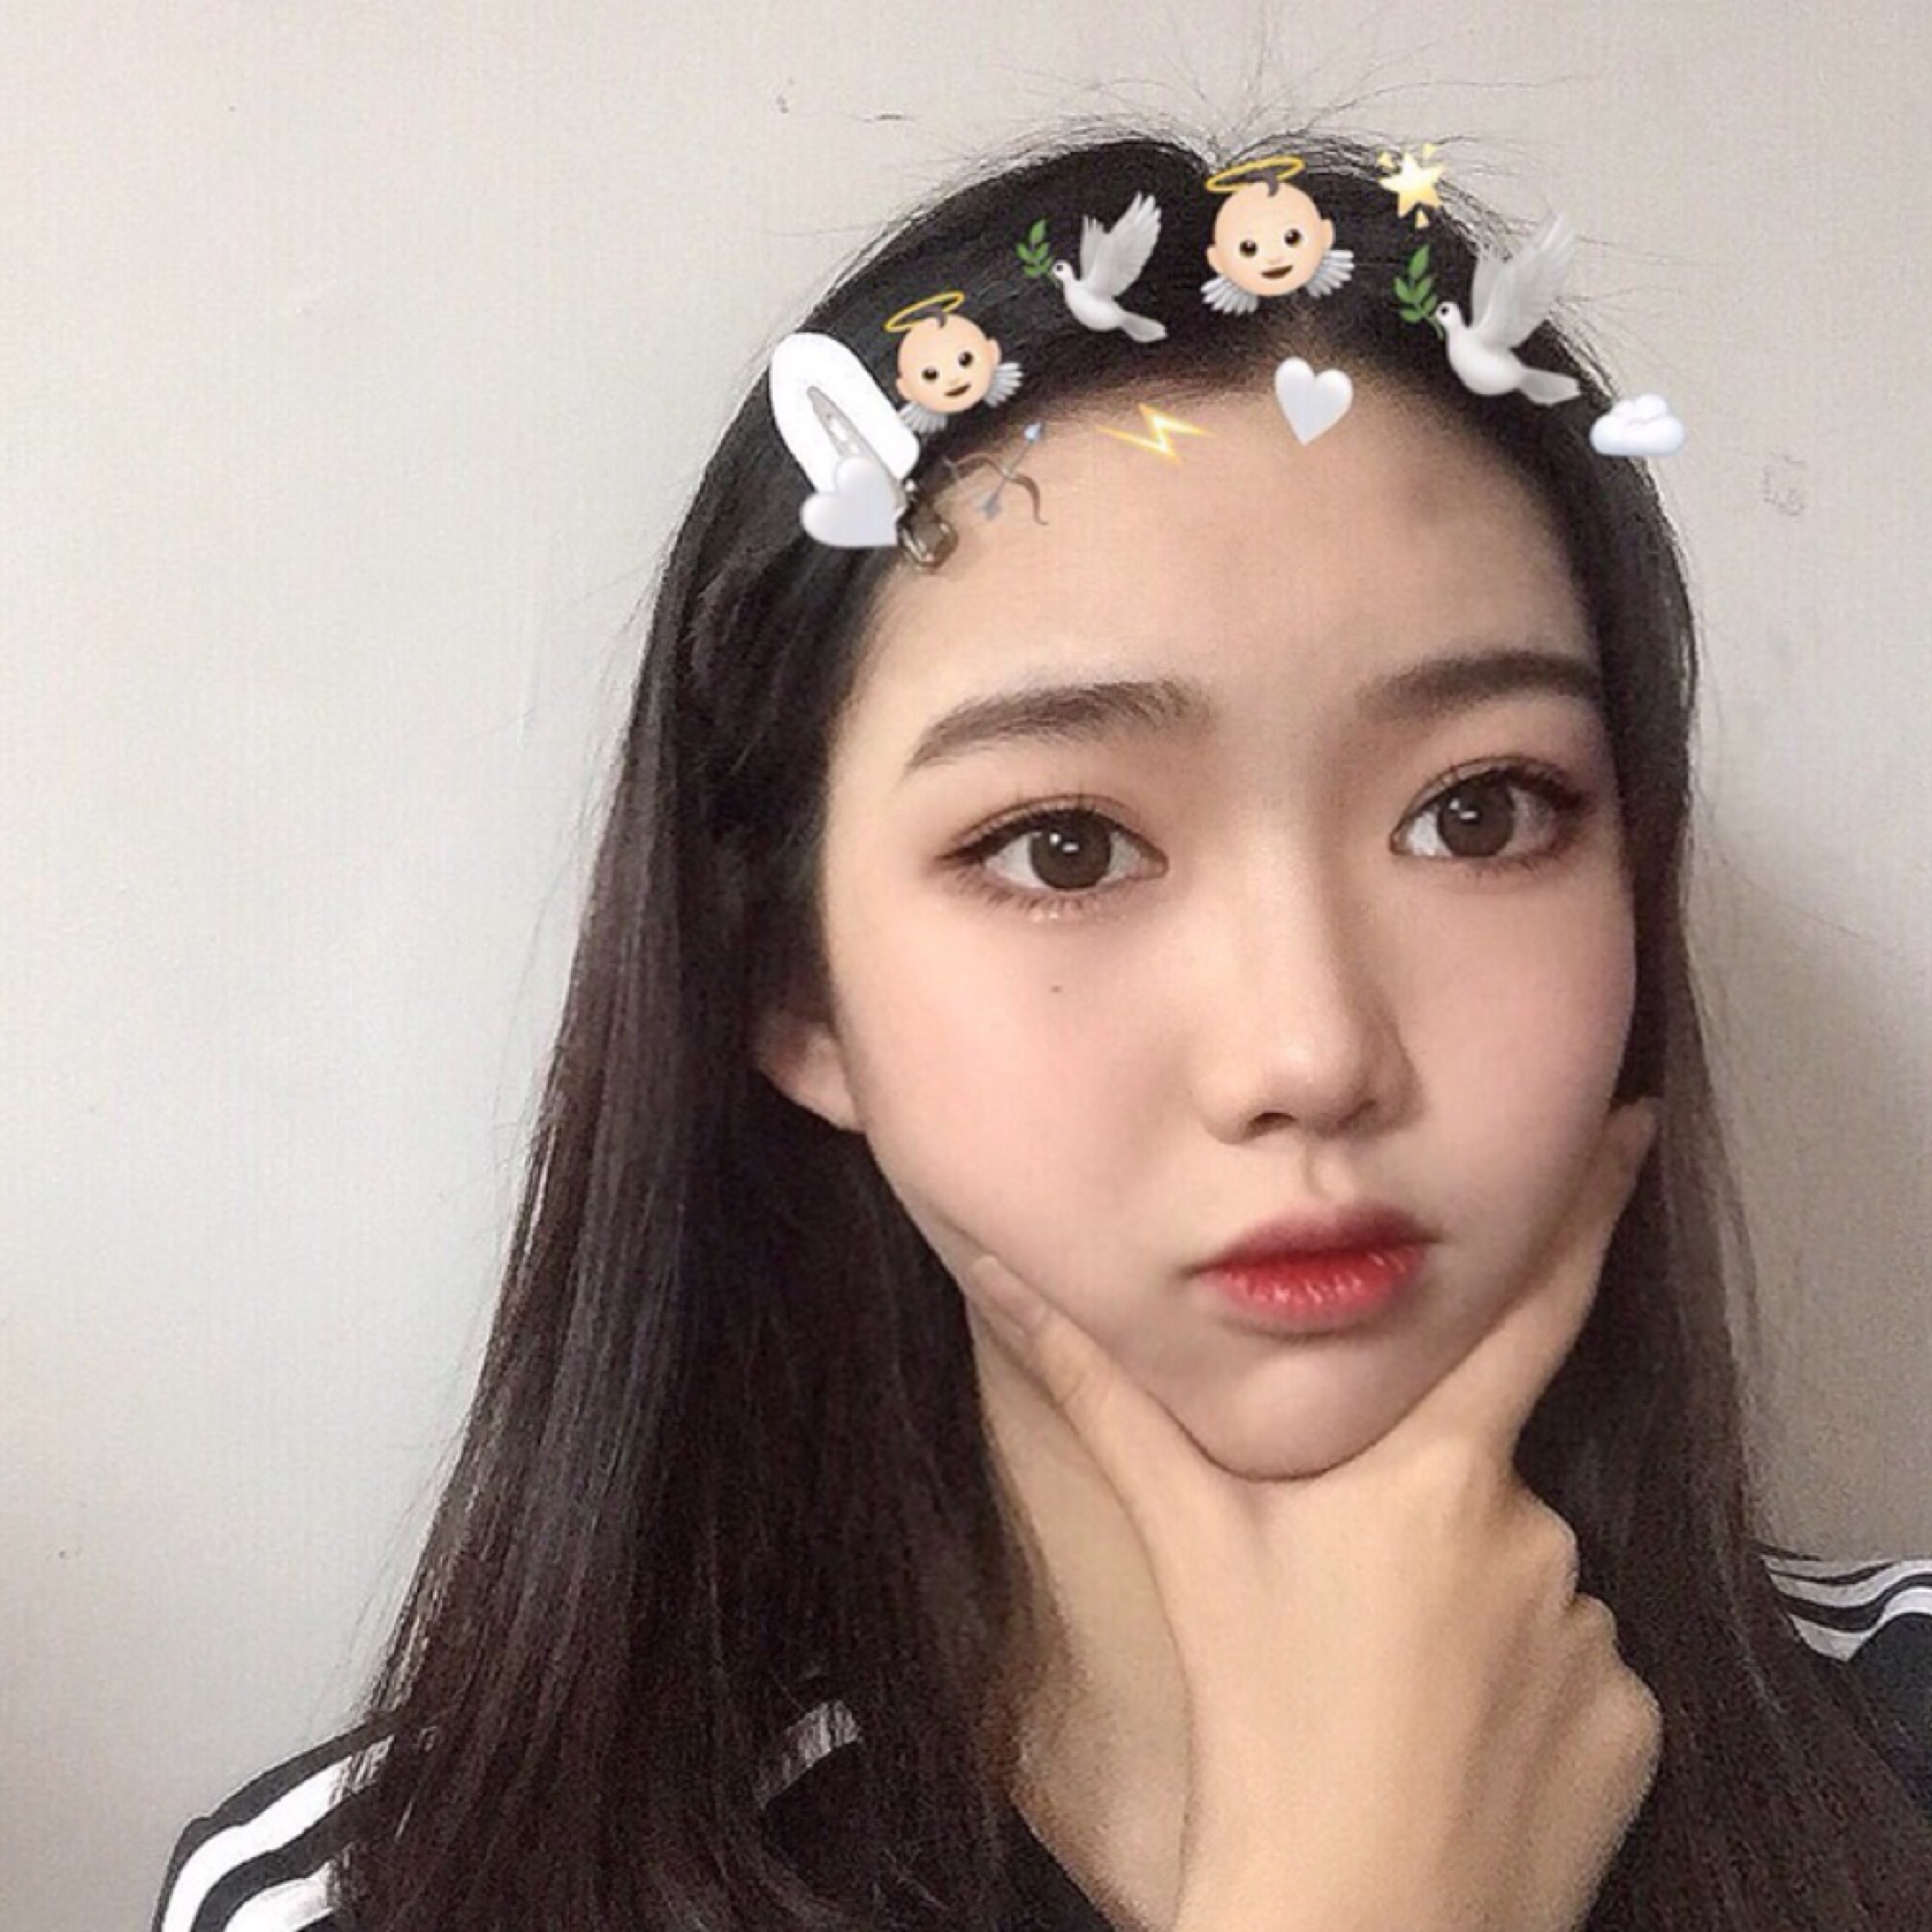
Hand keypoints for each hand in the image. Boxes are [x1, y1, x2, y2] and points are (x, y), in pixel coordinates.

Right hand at [961, 1099, 1663, 1931]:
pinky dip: (1521, 1686)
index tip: (1632, 1126)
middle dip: (1430, 1504)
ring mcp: (1590, 1633)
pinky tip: (1451, 1738)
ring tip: (1383, 1681)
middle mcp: (1533, 1533)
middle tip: (1353, 1595)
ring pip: (1523, 1576)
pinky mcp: (1631, 1724)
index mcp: (1430, 1469)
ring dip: (1467, 1602)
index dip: (1586, 1206)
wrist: (1350, 1924)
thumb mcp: (1181, 1539)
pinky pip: (1574, 1670)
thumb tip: (996, 1266)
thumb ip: (1096, 1390)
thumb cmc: (1255, 1723)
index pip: (1528, 1304)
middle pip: (1483, 1473)